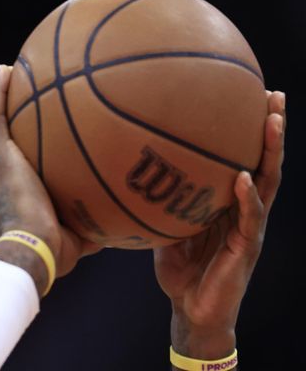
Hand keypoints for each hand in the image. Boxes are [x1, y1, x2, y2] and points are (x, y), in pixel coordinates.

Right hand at [0, 64, 101, 292]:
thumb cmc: (54, 252)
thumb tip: (120, 223)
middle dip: (9, 120)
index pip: (15, 167)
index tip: (33, 137)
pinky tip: (6, 71)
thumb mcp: (79, 238)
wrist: (31, 251)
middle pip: (1, 142)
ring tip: (8, 73)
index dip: (20, 151)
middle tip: (19, 98)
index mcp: (11, 196)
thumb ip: (92, 224)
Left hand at [153, 90, 284, 359]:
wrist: (190, 310)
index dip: (250, 129)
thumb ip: (161, 198)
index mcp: (228, 201)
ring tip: (272, 121)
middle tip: (274, 94)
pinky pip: (249, 218)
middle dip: (271, 128)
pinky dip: (246, 197)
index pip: (244, 157)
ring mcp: (249, 228)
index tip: (250, 92)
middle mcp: (244, 210)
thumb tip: (130, 165)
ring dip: (271, 152)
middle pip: (263, 161)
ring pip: (266, 183)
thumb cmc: (179, 267)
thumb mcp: (165, 224)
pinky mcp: (245, 249)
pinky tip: (242, 176)